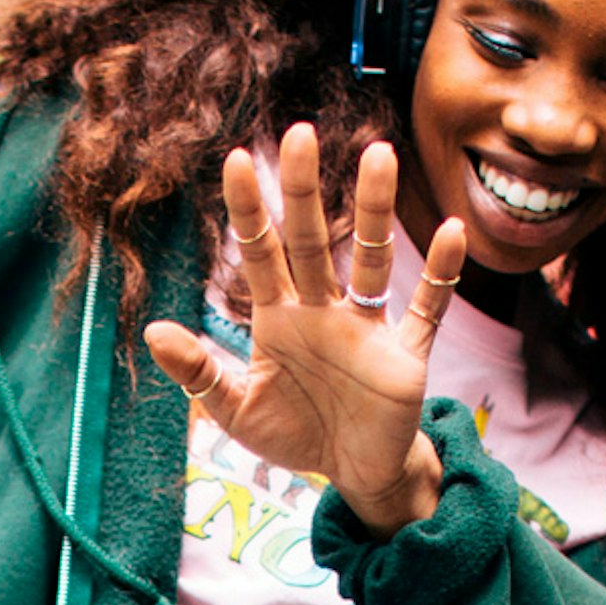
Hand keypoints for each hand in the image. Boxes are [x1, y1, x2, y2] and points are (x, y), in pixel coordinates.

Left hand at [146, 125, 462, 537]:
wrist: (354, 472)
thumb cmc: (295, 433)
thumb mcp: (236, 410)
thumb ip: (198, 373)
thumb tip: (152, 333)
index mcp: (279, 317)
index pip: (260, 251)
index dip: (249, 208)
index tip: (237, 158)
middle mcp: (322, 310)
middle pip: (312, 240)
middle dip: (305, 190)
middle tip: (300, 132)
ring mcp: (366, 328)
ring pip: (373, 259)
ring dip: (377, 212)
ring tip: (379, 155)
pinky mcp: (406, 355)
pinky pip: (427, 308)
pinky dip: (443, 274)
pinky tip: (453, 233)